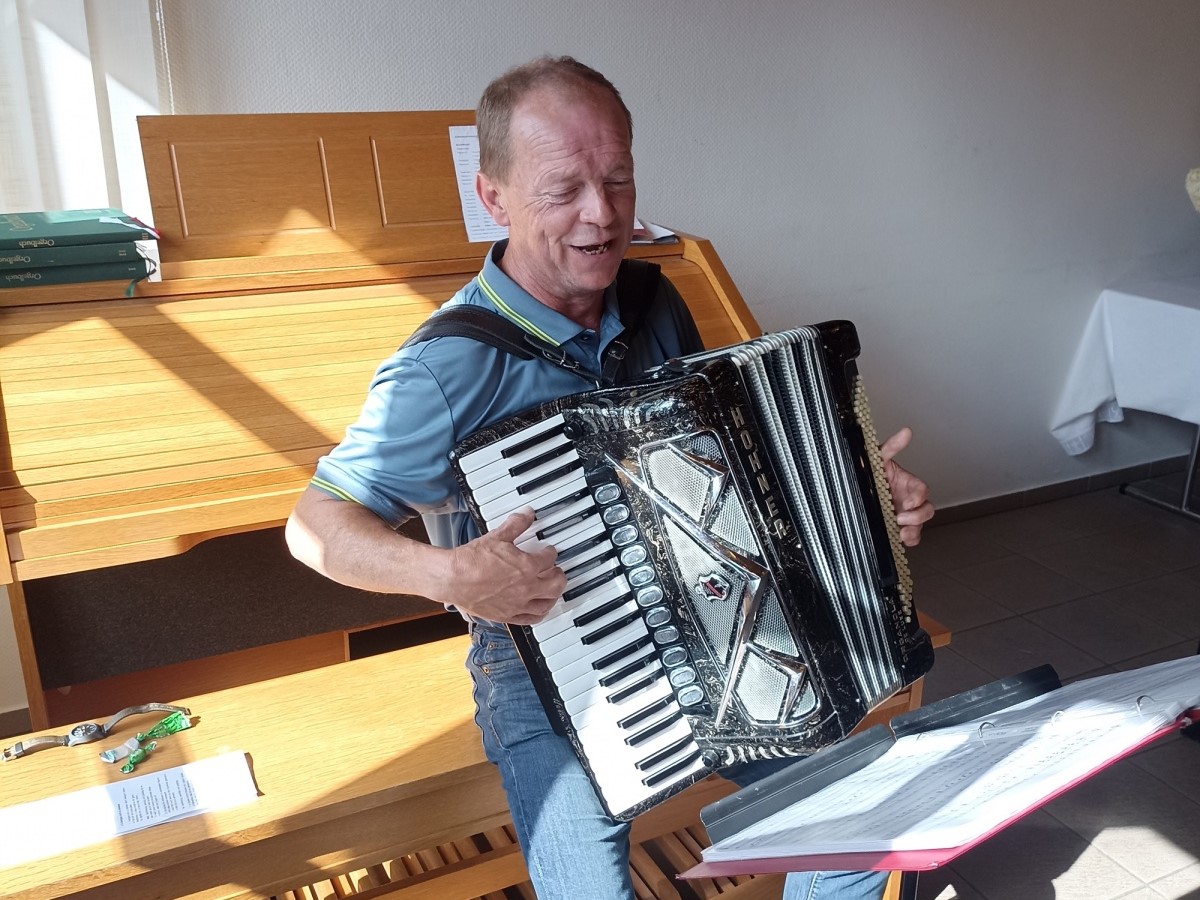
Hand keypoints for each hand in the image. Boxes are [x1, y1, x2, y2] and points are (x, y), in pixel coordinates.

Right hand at [441, 507, 566, 623]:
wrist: (453, 578)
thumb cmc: (472, 560)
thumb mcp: (497, 536)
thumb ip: (516, 524)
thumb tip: (527, 514)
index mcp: (527, 567)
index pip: (549, 559)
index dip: (550, 552)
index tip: (548, 551)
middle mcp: (526, 588)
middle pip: (555, 584)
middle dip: (559, 576)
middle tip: (557, 571)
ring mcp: (517, 604)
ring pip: (546, 604)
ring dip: (553, 596)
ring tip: (552, 590)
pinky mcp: (506, 615)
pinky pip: (530, 619)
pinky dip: (538, 614)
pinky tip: (537, 610)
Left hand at [879, 427, 933, 546]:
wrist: (855, 492)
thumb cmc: (873, 475)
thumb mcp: (878, 459)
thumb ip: (892, 447)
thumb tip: (906, 432)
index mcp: (907, 484)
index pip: (922, 490)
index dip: (917, 497)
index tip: (907, 502)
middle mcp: (909, 500)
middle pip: (928, 510)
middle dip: (917, 516)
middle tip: (900, 518)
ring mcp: (906, 514)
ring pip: (921, 525)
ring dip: (913, 529)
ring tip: (900, 531)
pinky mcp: (900, 527)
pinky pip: (913, 536)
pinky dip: (910, 539)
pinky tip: (901, 538)